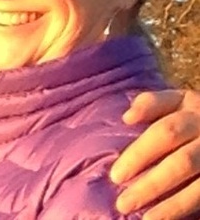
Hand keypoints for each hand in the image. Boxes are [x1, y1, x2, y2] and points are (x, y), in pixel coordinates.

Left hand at [110, 89, 199, 218]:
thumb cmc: (196, 114)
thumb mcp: (179, 99)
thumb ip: (152, 103)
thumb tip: (127, 118)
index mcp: (194, 111)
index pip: (165, 133)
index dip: (140, 153)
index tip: (116, 176)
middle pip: (180, 163)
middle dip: (151, 184)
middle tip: (123, 203)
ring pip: (198, 187)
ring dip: (172, 206)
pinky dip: (188, 209)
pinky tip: (167, 219)